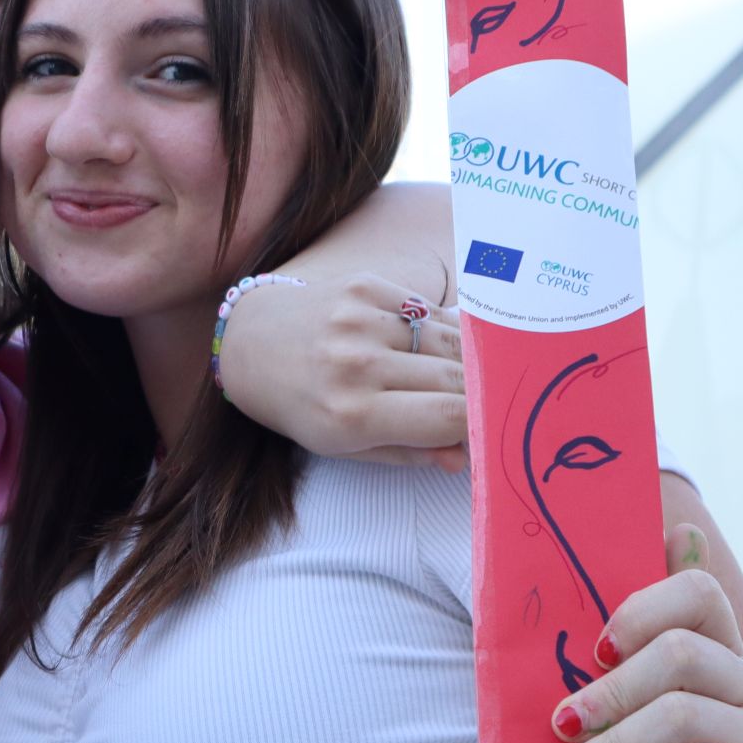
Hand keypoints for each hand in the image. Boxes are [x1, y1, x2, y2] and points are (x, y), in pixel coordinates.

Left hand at [217, 273, 466, 470]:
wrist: (251, 344)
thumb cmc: (302, 404)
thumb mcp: (344, 446)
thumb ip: (409, 453)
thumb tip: (465, 456)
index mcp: (352, 413)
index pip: (448, 416)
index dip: (480, 423)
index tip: (491, 427)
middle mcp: (357, 363)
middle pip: (455, 378)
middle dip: (477, 393)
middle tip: (484, 402)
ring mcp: (360, 318)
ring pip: (448, 339)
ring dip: (464, 359)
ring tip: (461, 373)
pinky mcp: (363, 286)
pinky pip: (427, 308)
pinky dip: (439, 327)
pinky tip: (431, 343)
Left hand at [546, 524, 742, 742]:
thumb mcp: (608, 709)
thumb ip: (618, 642)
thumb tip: (663, 534)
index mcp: (713, 654)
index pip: (698, 592)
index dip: (641, 609)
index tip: (596, 649)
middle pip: (680, 653)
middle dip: (607, 691)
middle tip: (561, 726)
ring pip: (681, 713)